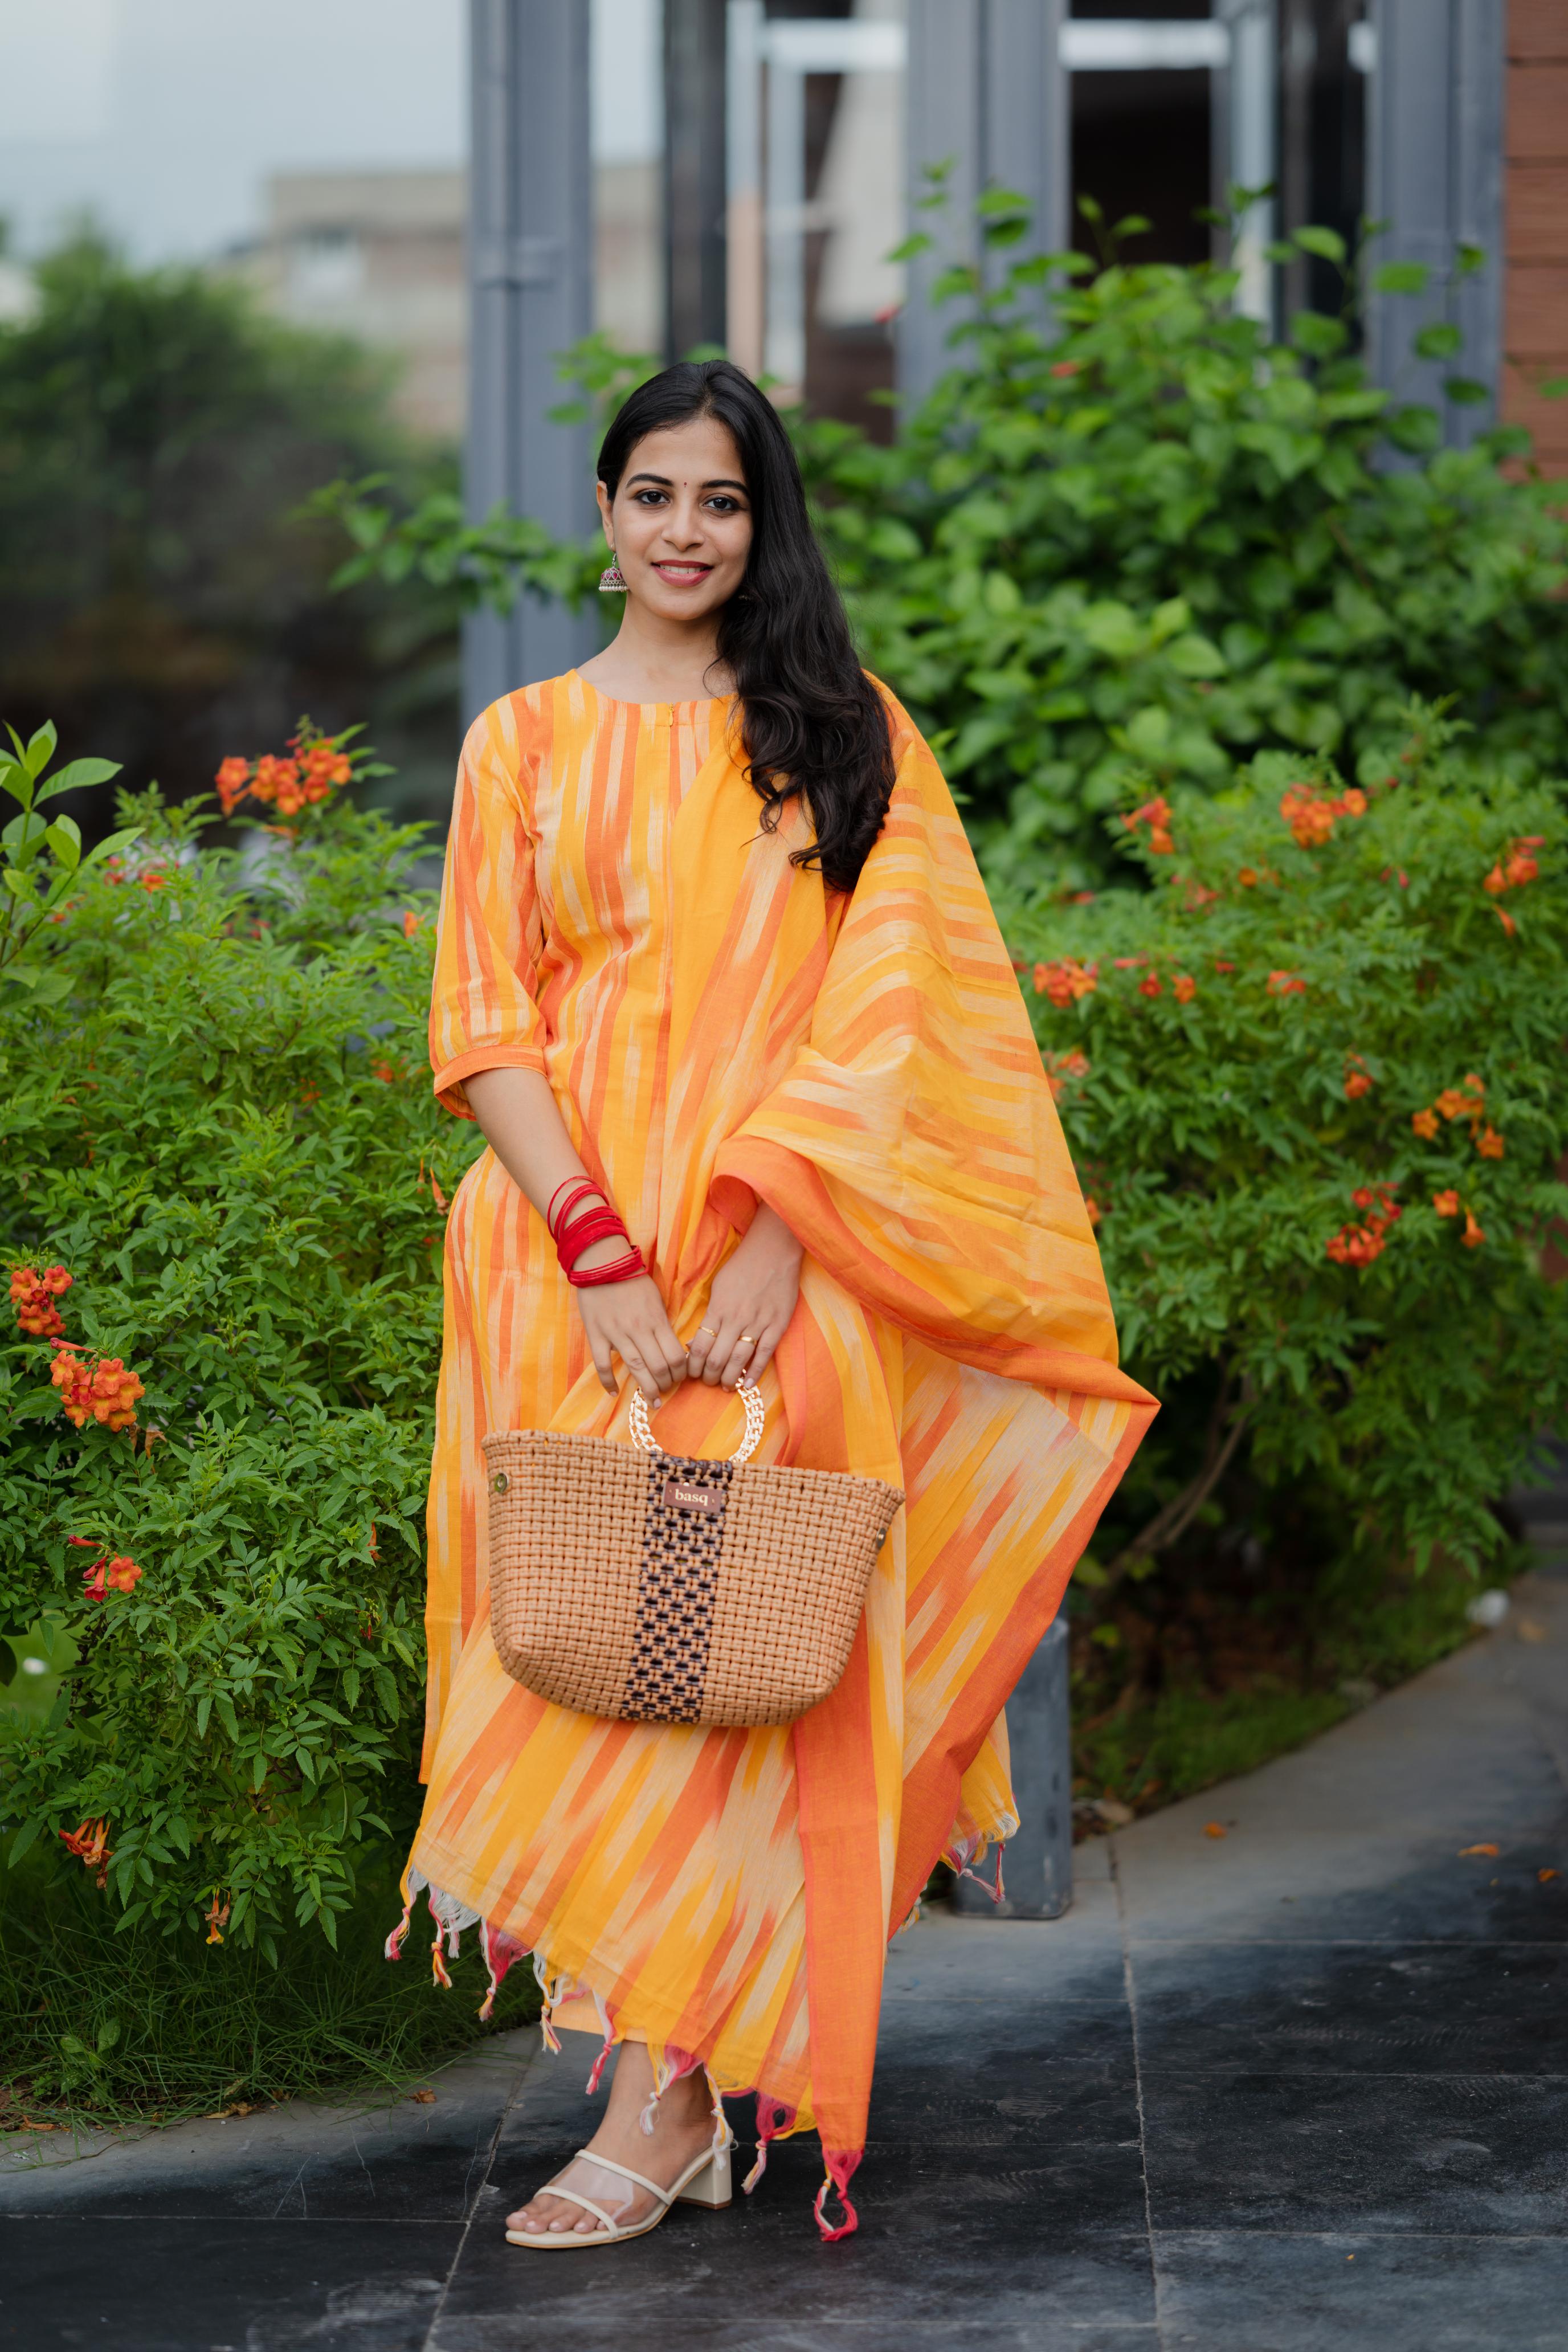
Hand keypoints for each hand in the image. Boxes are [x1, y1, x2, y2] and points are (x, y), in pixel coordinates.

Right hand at [574, 1255, 687, 1400]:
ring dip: (646, 1388)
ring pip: (635, 1368)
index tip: (680, 1378)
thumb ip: (663, 1323)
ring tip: (652, 1400)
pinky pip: (602, 1364)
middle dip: (666, 1384)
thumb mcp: (656, 1299)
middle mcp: (639, 1329)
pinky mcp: (596, 1335)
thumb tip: (672, 1347)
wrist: (602, 1263)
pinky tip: (614, 1393)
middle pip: (659, 1366)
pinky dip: (608, 1382)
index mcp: (656, 1320)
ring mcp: (616, 1333)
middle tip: (666, 1390)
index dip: (680, 1372)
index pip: (675, 1355)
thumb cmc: (632, 1280)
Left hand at [686, 1205, 801, 1389]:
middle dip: (708, 1376)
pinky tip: (747, 1385)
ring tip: (724, 1385)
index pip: (699, 1346)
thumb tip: (696, 1340)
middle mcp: (736, 1319)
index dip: (693, 1366)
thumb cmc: (742, 1267)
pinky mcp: (777, 1325)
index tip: (692, 1373)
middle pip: (717, 1358)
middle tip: (707, 1381)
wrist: (773, 1251)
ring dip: (728, 1378)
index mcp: (718, 1309)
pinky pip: (764, 1354)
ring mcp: (758, 1323)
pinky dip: (755, 1372)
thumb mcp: (717, 1286)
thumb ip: (709, 1314)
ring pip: (739, 1360)